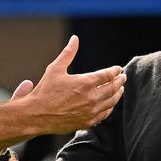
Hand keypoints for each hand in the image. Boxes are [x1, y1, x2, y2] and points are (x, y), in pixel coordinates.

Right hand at [0, 36, 125, 141]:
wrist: (37, 115)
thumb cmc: (45, 91)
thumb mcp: (55, 69)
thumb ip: (68, 53)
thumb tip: (75, 38)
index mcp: (85, 82)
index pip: (108, 75)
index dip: (114, 71)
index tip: (117, 68)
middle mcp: (91, 97)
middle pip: (113, 88)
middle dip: (119, 81)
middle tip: (123, 77)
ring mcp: (90, 111)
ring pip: (111, 102)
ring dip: (117, 94)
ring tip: (120, 89)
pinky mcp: (87, 122)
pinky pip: (104, 114)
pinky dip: (109, 108)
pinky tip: (109, 104)